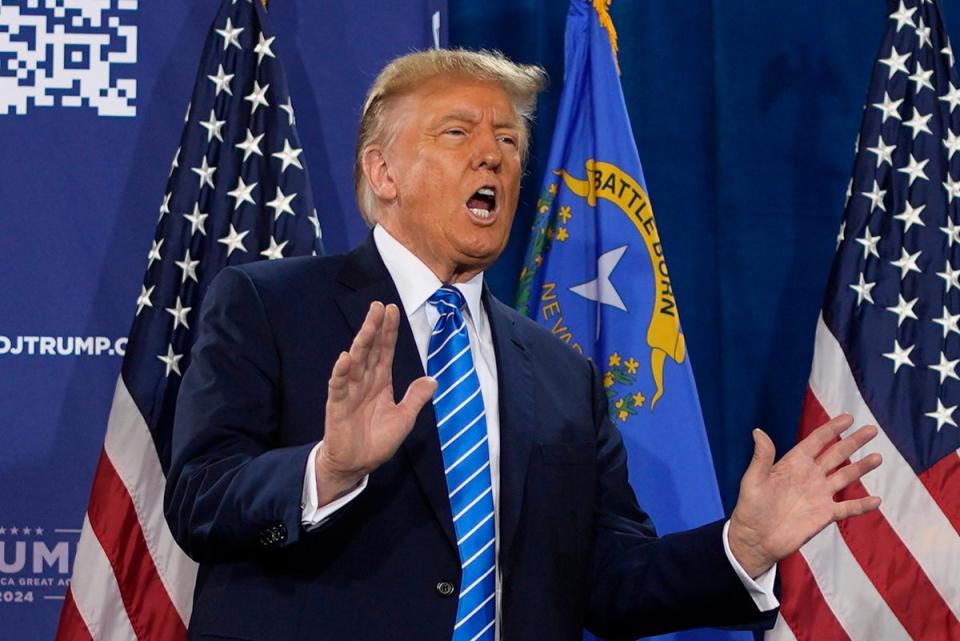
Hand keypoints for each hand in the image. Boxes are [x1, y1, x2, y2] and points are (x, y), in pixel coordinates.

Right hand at [315, 302, 435, 504]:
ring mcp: (349, 391)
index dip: (389, 331)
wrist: (356, 464)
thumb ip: (415, 398)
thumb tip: (432, 379)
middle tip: (379, 305)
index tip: (392, 309)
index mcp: (380, 382)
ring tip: (368, 324)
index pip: (385, 351)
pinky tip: (345, 358)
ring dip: (361, 342)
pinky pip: (338, 385)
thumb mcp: (404, 419)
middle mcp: (364, 381)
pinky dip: (341, 372)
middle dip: (375, 327)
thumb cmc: (377, 441)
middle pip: (370, 349)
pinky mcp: (337, 405)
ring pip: (356, 361)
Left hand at [728, 414, 881, 577]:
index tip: (848, 417)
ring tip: (878, 457)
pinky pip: (848, 508)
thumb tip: (758, 431)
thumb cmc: (750, 507)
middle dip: (853, 442)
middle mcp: (809, 476)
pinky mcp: (824, 515)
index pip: (816, 441)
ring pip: (845, 477)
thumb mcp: (753, 480)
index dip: (832, 429)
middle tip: (872, 429)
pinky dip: (862, 505)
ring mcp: (819, 495)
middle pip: (836, 454)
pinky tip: (877, 500)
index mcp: (793, 464)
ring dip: (861, 467)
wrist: (756, 539)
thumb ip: (762, 457)